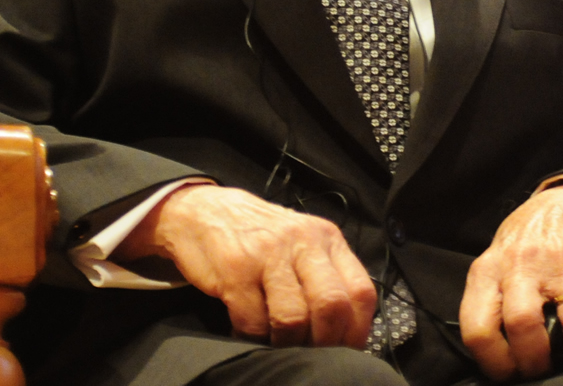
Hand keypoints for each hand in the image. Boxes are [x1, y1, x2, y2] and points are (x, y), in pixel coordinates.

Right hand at [116, 183, 376, 348]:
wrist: (202, 211)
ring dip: (285, 343)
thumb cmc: (256, 236)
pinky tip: (247, 330)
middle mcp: (303, 241)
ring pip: (293, 318)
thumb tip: (343, 332)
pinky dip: (252, 336)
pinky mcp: (236, 268)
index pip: (360, 292)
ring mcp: (269, 253)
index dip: (356, 332)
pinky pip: (253, 320)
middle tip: (308, 351)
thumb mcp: (300, 245)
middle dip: (322, 342)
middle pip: (332, 306)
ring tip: (275, 342)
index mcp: (327, 238)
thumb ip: (324, 277)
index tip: (343, 350)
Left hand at [459, 184, 562, 380]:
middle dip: (534, 362)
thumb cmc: (524, 245)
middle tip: (541, 369)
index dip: (494, 362)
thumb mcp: (494, 265)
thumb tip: (501, 359)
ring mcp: (561, 266)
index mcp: (488, 271)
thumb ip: (492, 303)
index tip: (509, 373)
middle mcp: (521, 267)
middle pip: (522, 325)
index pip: (478, 328)